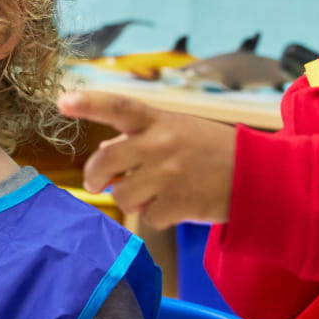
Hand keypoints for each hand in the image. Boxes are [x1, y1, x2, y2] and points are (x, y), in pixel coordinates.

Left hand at [57, 92, 235, 227]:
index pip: (118, 107)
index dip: (88, 103)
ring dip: (134, 199)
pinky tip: (179, 204)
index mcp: (161, 121)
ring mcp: (168, 175)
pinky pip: (148, 217)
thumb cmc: (213, 151)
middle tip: (99, 183)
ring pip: (123, 195)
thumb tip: (106, 155)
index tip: (62, 101)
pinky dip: (159, 215)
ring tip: (157, 193)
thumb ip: (144, 137)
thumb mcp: (181, 131)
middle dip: (95, 176)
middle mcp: (161, 145)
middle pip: (105, 160)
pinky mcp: (177, 203)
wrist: (256, 175)